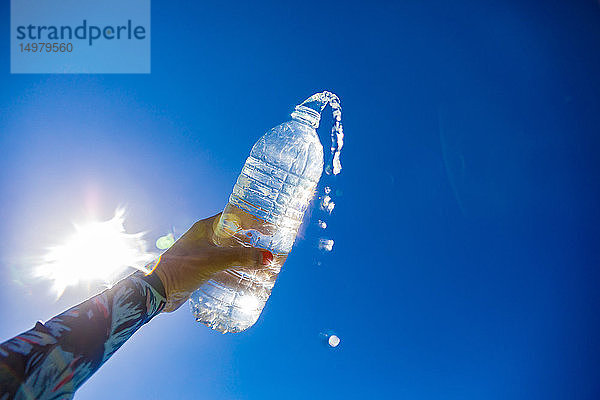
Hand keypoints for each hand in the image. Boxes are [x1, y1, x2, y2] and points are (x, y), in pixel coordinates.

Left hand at [149, 213, 271, 311]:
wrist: (156, 291)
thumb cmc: (179, 269)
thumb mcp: (213, 260)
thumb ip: (241, 258)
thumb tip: (268, 257)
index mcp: (206, 228)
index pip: (235, 218)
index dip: (253, 220)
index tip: (270, 227)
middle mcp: (205, 239)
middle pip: (235, 237)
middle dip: (253, 242)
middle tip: (270, 246)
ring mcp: (203, 255)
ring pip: (230, 255)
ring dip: (246, 260)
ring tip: (263, 265)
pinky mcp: (201, 271)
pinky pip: (224, 270)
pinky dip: (237, 275)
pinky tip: (248, 283)